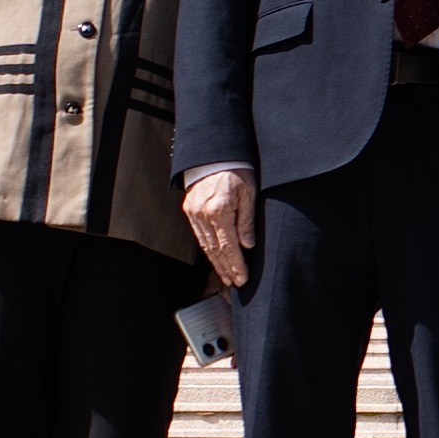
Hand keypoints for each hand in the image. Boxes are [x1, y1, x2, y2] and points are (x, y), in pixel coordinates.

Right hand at [183, 167, 258, 292]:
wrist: (214, 154)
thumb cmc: (236, 170)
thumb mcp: (248, 193)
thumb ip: (247, 220)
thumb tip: (247, 246)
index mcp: (219, 210)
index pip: (229, 246)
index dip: (236, 265)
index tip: (243, 278)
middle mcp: (203, 214)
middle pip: (215, 250)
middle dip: (226, 269)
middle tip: (235, 283)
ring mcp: (194, 213)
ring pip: (205, 245)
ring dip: (216, 263)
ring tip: (226, 275)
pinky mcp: (189, 210)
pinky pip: (199, 235)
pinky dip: (208, 249)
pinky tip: (215, 258)